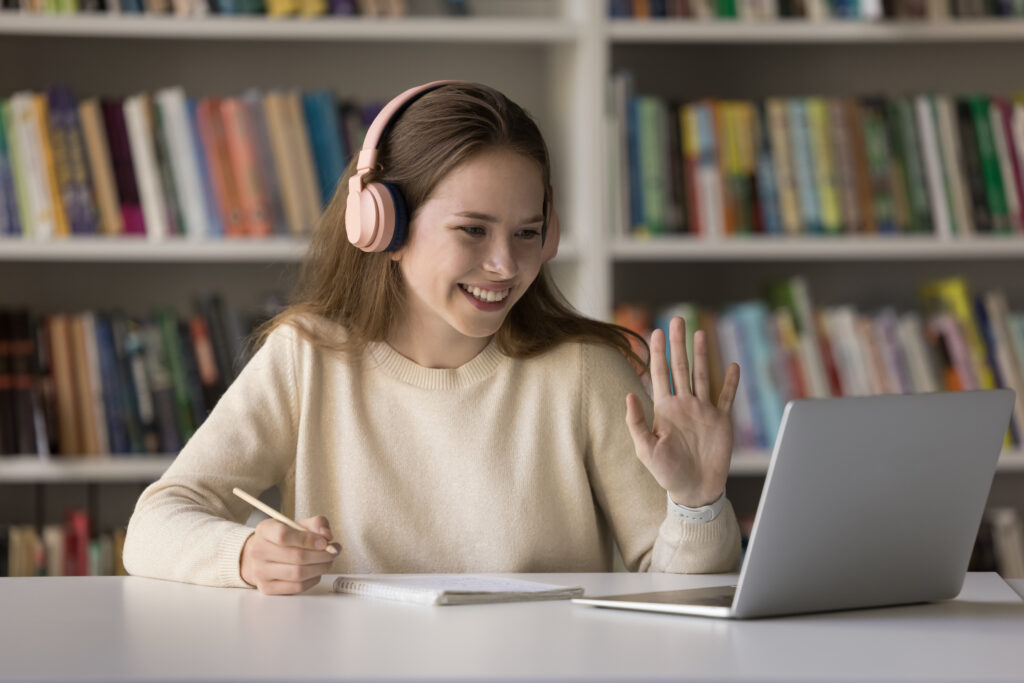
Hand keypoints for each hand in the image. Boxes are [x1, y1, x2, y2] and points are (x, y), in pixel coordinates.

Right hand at [239, 515, 339, 594]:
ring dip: (320, 568)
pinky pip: (296, 587)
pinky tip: (316, 572)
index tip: (325, 541)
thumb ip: (316, 524)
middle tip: (333, 552)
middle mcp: (258, 551)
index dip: (308, 539)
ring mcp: (261, 572)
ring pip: (298, 573)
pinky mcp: (268, 588)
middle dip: (321, 555)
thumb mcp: (297, 524)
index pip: (284, 535)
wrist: (261, 554)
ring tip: (328, 562)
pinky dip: (312, 580)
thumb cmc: (282, 539)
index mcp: (265, 530)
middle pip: (296, 556)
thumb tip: (327, 535)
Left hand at [625, 316, 740, 507]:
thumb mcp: (645, 449)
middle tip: (676, 319)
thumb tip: (629, 394)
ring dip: (702, 354)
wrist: (694, 490)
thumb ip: (637, 422)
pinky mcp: (721, 420)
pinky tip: (732, 364)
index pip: (659, 373)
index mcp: (664, 408)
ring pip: (703, 374)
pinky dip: (730, 381)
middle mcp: (683, 404)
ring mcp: (703, 410)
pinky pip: (726, 396)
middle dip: (678, 343)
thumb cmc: (666, 472)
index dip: (656, 352)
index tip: (654, 331)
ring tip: (700, 332)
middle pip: (681, 366)